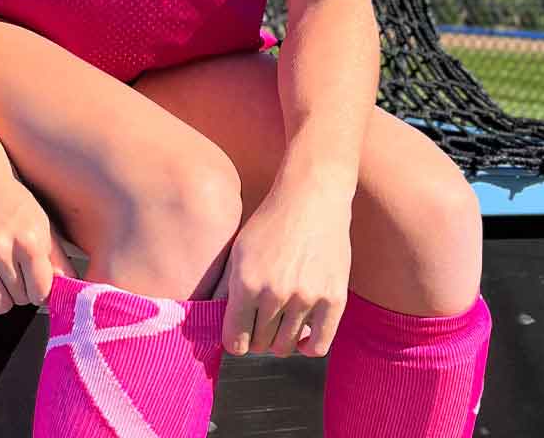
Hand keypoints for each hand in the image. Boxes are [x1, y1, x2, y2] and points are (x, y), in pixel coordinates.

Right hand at [0, 167, 77, 313]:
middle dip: (21, 289)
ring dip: (2, 295)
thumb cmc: (15, 207)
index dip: (40, 289)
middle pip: (19, 300)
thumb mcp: (44, 227)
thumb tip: (71, 293)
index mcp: (28, 241)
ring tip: (0, 271)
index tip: (36, 279)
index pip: (40, 293)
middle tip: (16, 267)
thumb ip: (58, 262)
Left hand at [211, 187, 350, 358]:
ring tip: (280, 324)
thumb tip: (210, 319)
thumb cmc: (271, 221)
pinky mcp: (333, 299)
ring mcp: (306, 298)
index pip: (235, 339)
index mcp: (247, 282)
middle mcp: (275, 293)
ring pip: (286, 346)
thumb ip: (225, 287)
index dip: (235, 342)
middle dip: (257, 338)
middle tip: (261, 324)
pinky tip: (302, 337)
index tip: (239, 336)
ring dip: (280, 341)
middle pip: (260, 344)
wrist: (311, 196)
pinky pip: (318, 345)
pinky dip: (307, 347)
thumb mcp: (239, 249)